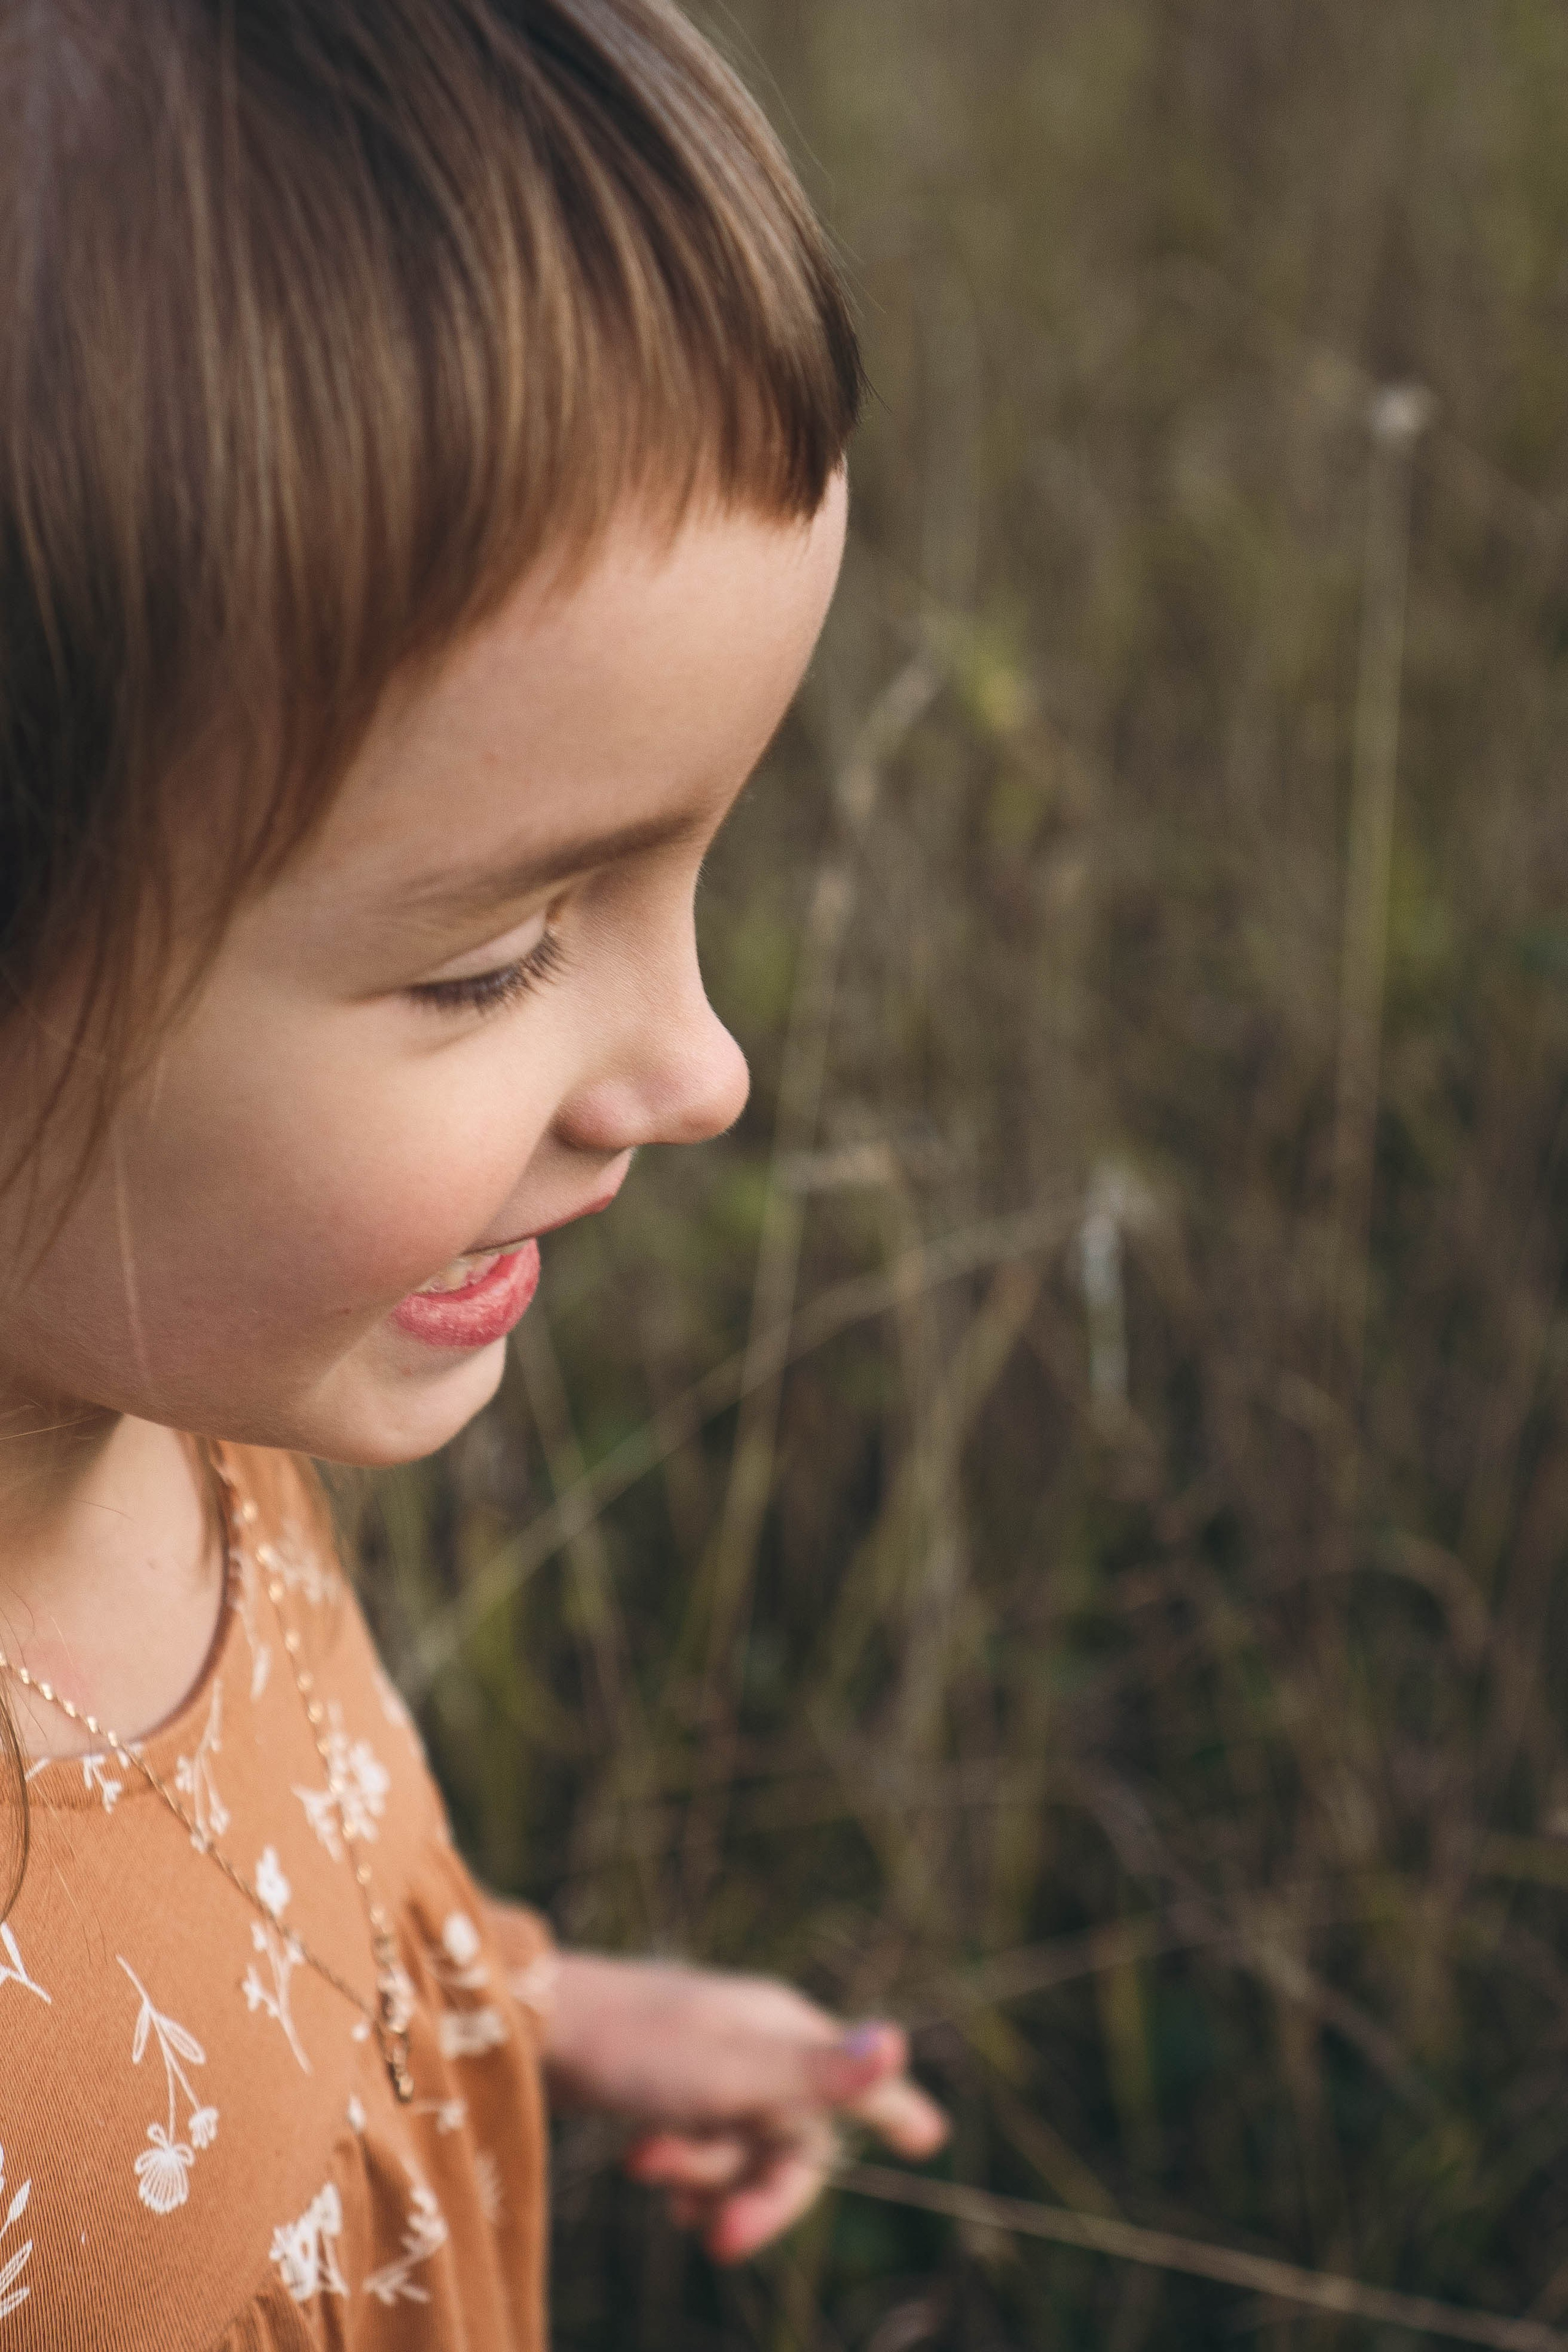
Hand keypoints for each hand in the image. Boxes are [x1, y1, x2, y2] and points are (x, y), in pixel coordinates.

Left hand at [542, 1952, 948, 2262]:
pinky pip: (703, 2146)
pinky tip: (649, 2178)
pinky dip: (683, 2171)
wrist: (527, 2029)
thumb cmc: (633, 2048)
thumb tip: (898, 2043)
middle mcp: (756, 2041)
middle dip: (759, 2195)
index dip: (892, 2106)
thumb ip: (814, 2072)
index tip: (929, 2136)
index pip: (856, 2076)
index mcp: (782, 2030)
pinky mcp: (669, 2081)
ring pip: (742, 2150)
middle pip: (794, 2143)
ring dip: (704, 2177)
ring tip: (647, 2168)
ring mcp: (711, 2061)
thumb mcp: (729, 2073)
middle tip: (719, 2246)